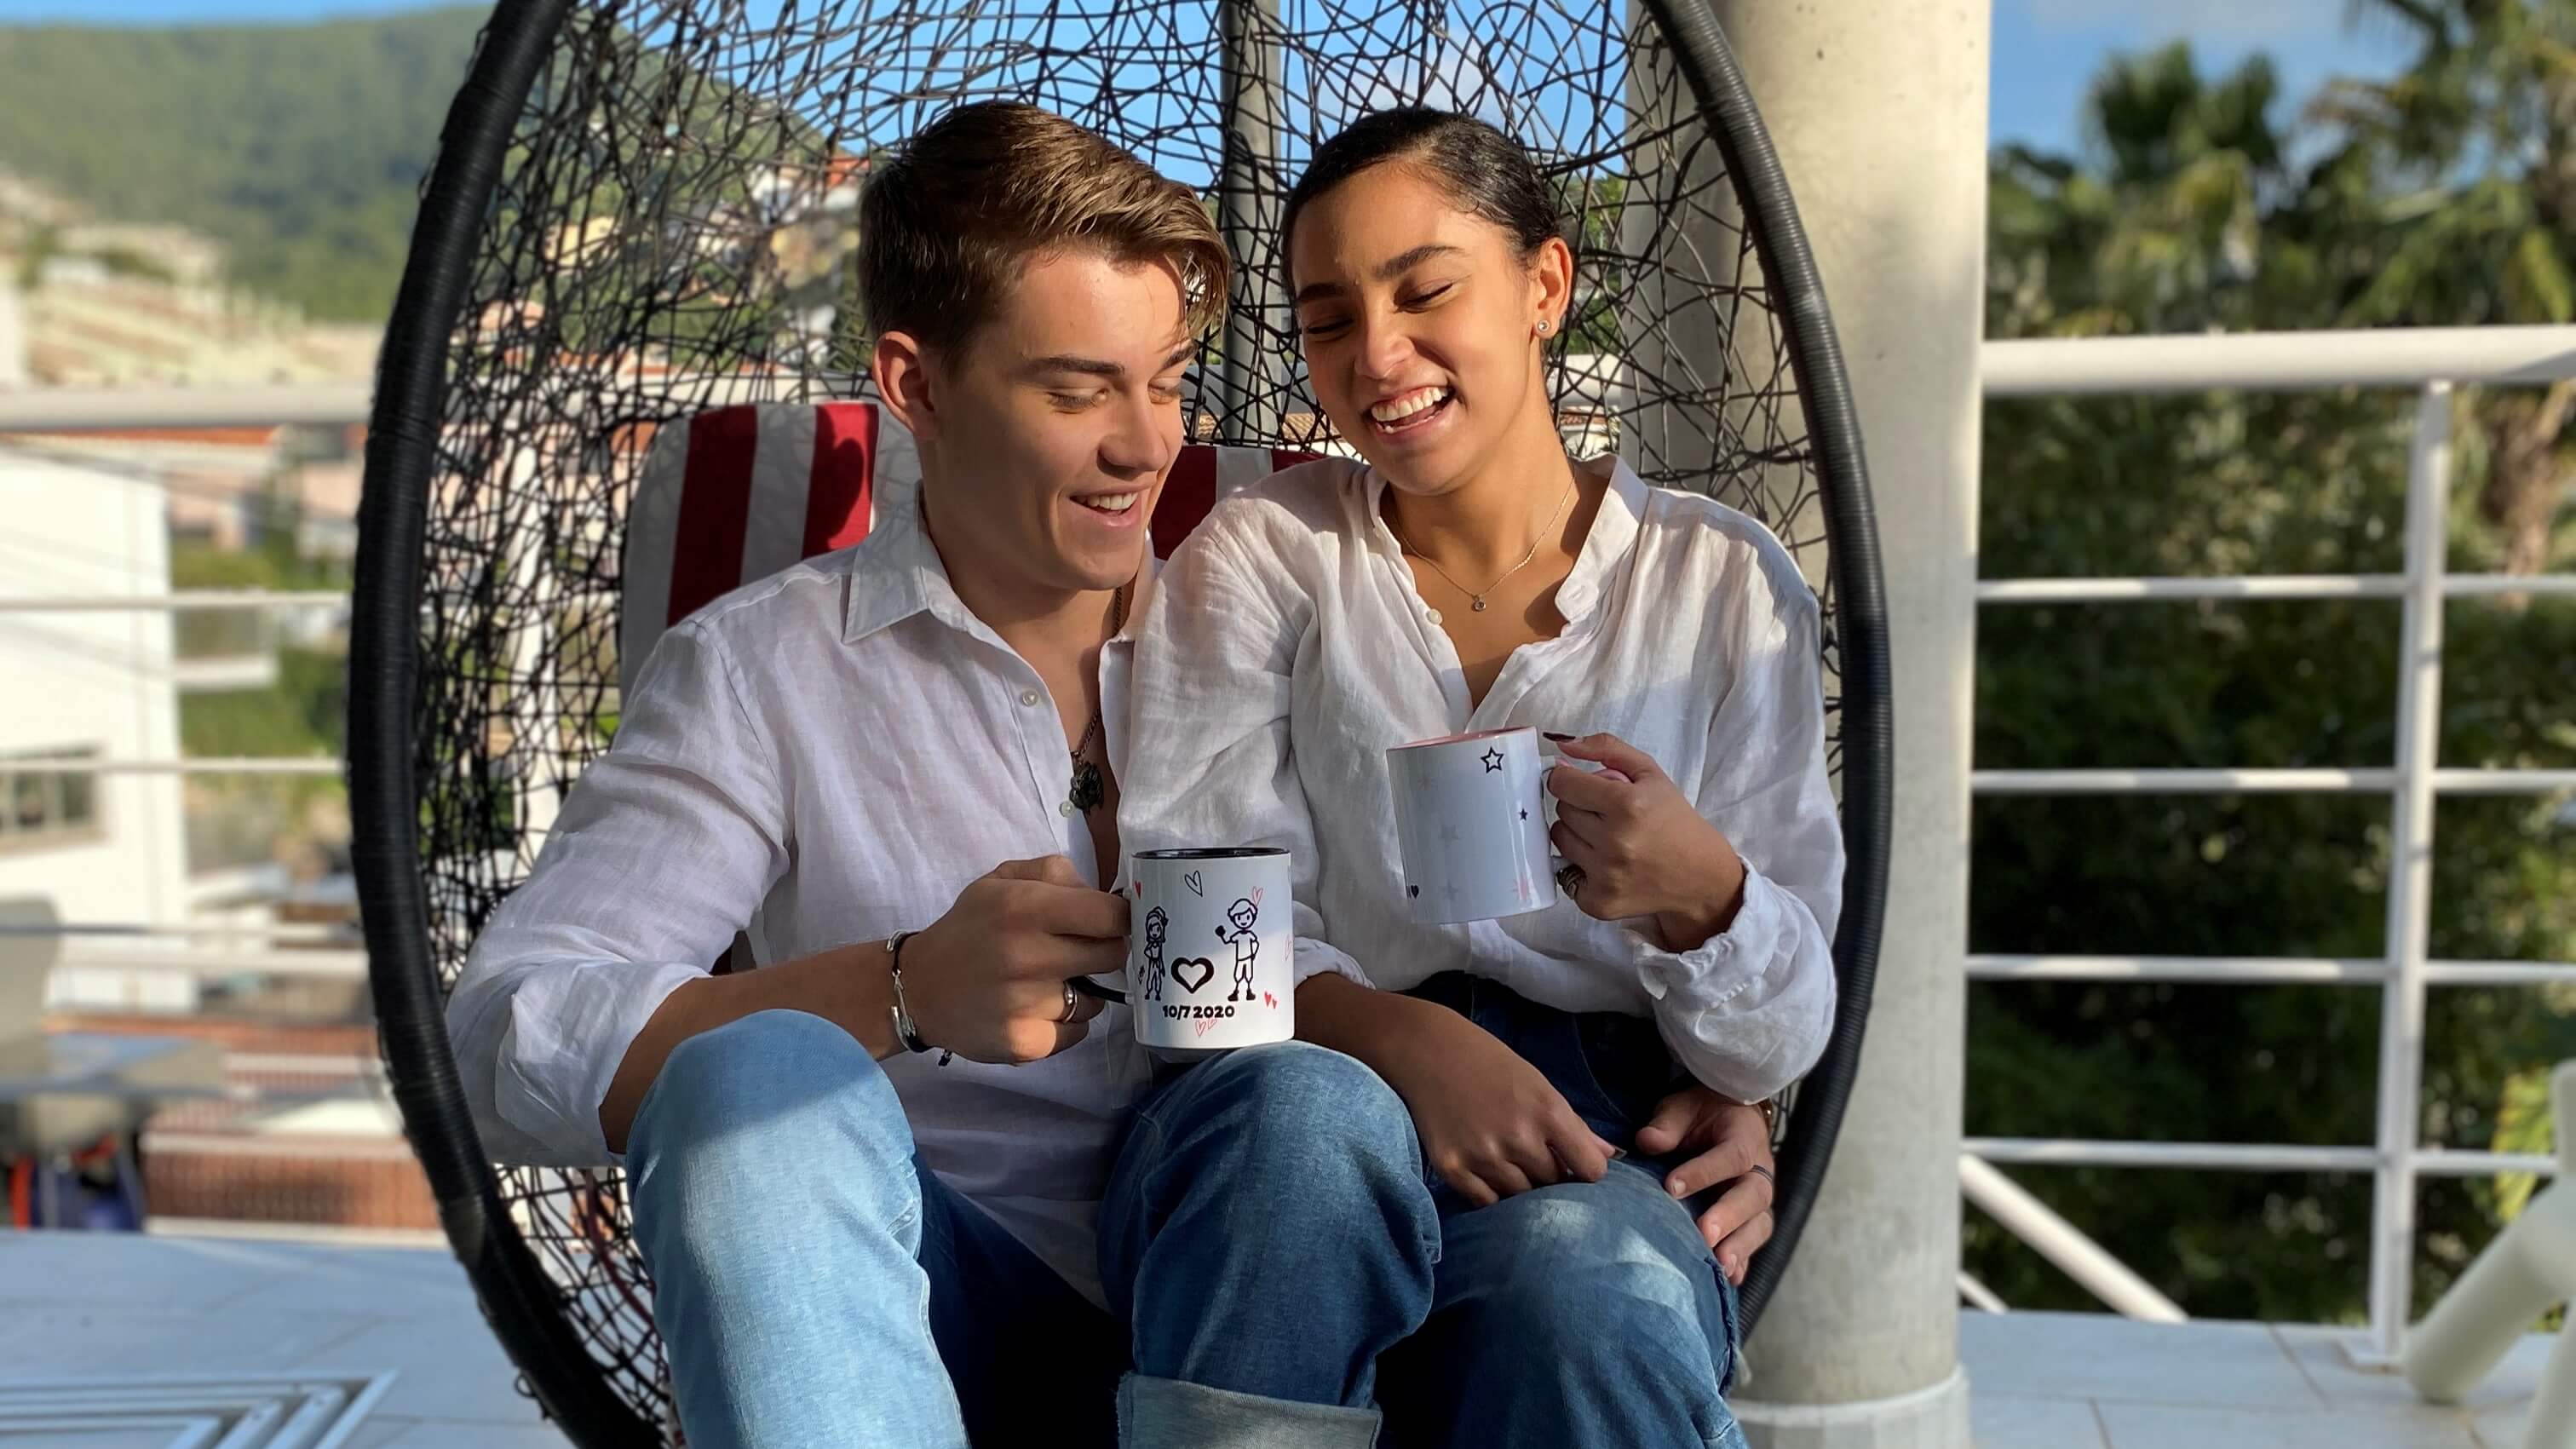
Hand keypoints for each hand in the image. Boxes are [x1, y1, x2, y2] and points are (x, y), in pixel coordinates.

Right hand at [900, 856, 1124, 1063]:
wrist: (918, 989)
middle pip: (1112, 955)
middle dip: (1102, 950)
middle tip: (1076, 951)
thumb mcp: (1002, 880)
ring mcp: (1027, 1006)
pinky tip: (1033, 1011)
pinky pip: (1077, 1032)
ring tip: (1042, 984)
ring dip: (1080, 990)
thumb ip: (1056, 875)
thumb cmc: (969, 928)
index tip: (1110, 922)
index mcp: (1023, 908)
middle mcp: (1027, 956)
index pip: (1110, 915)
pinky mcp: (1026, 1045)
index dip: (1119, 917)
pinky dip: (1064, 1023)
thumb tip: (1106, 897)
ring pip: (1095, 999)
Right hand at [1375, 1002, 1619, 1208]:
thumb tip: (1607, 1156)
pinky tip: (1485, 1169)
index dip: (1587, 1171)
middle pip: (1553, 1185)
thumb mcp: (1538, 1084)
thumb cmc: (1489, 1063)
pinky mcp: (1452, 1168)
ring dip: (1519, 1185)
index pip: (1591, 1170)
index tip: (1575, 1164)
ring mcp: (1483, 1155)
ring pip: (1520, 1198)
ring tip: (1505, 1158)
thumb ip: (1573, 1124)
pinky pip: (1486, 1202)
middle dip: (1550, 1176)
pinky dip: (1490, 1193)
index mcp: (1548, 1111)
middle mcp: (1518, 1137)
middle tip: (1533, 1157)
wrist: (1427, 1050)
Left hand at [1545, 732, 1746, 947]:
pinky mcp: (1599, 902)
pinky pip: (1565, 874)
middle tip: (1607, 813)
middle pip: (1562, 810)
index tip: (1581, 784)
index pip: (1562, 783)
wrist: (1701, 876)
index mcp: (1627, 805)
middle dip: (1579, 806)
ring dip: (1577, 834)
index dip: (1569, 780)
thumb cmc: (1675, 820)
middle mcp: (1614, 842)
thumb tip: (1562, 745)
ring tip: (1607, 836)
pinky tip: (1607, 863)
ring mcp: (1606, 876)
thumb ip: (1606, 748)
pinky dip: (1580, 866)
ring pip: (1559, 839)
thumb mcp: (1650, 773)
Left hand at [1633, 1089, 1776, 1283]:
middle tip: (1704, 1234)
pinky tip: (1729, 1280)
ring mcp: (1759, 1199)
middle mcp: (1760, 1171)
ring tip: (1719, 1266)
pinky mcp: (1753, 1220)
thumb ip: (1668, 1124)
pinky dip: (1743, 1262)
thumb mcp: (1683, 1107)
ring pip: (1759, 1224)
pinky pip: (1753, 1243)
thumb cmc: (1702, 1114)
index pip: (1731, 1156)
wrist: (1730, 1118)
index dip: (1704, 1172)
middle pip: (1753, 1196)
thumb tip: (1647, 1141)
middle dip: (1728, 1217)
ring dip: (1740, 1246)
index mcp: (1744, 1137)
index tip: (1671, 1187)